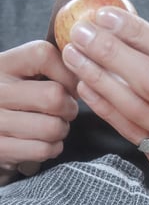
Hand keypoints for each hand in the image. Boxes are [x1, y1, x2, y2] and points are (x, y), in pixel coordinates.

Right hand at [0, 41, 77, 169]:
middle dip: (70, 108)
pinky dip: (53, 148)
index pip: (43, 55)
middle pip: (54, 96)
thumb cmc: (17, 100)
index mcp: (3, 64)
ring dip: (62, 130)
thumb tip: (85, 75)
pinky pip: (44, 149)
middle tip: (66, 111)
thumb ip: (50, 66)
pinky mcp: (0, 148)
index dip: (68, 74)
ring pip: (52, 127)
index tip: (71, 87)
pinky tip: (45, 141)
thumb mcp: (22, 75)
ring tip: (54, 126)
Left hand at [62, 8, 148, 204]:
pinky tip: (85, 87)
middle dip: (112, 53)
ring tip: (74, 57)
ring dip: (100, 79)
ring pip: (136, 107)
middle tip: (81, 33)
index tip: (106, 16)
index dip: (138, 33)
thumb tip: (125, 31)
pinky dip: (104, 106)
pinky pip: (128, 130)